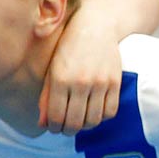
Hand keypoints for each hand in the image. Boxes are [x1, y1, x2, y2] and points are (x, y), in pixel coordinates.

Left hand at [39, 15, 125, 133]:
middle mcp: (81, 82)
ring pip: (93, 120)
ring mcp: (100, 83)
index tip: (54, 127)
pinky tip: (95, 112)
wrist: (96, 27)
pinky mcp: (115, 82)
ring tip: (80, 122)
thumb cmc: (68, 49)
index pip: (57, 117)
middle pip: (75, 122)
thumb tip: (42, 124)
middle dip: (68, 130)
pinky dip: (101, 117)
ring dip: (85, 126)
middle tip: (66, 128)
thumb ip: (46, 98)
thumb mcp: (52, 70)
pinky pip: (110, 111)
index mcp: (60, 79)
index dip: (54, 128)